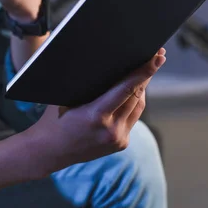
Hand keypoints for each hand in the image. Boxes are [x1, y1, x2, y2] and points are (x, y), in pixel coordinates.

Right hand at [25, 49, 166, 175]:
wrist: (49, 151)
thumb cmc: (54, 119)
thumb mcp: (67, 97)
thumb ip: (89, 84)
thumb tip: (111, 63)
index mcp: (96, 116)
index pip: (127, 88)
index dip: (144, 71)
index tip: (158, 58)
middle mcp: (110, 130)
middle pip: (137, 95)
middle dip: (145, 75)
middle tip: (154, 56)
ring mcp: (118, 139)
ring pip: (138, 107)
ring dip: (140, 89)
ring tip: (142, 72)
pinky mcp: (121, 144)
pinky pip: (133, 118)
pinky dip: (132, 104)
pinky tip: (131, 93)